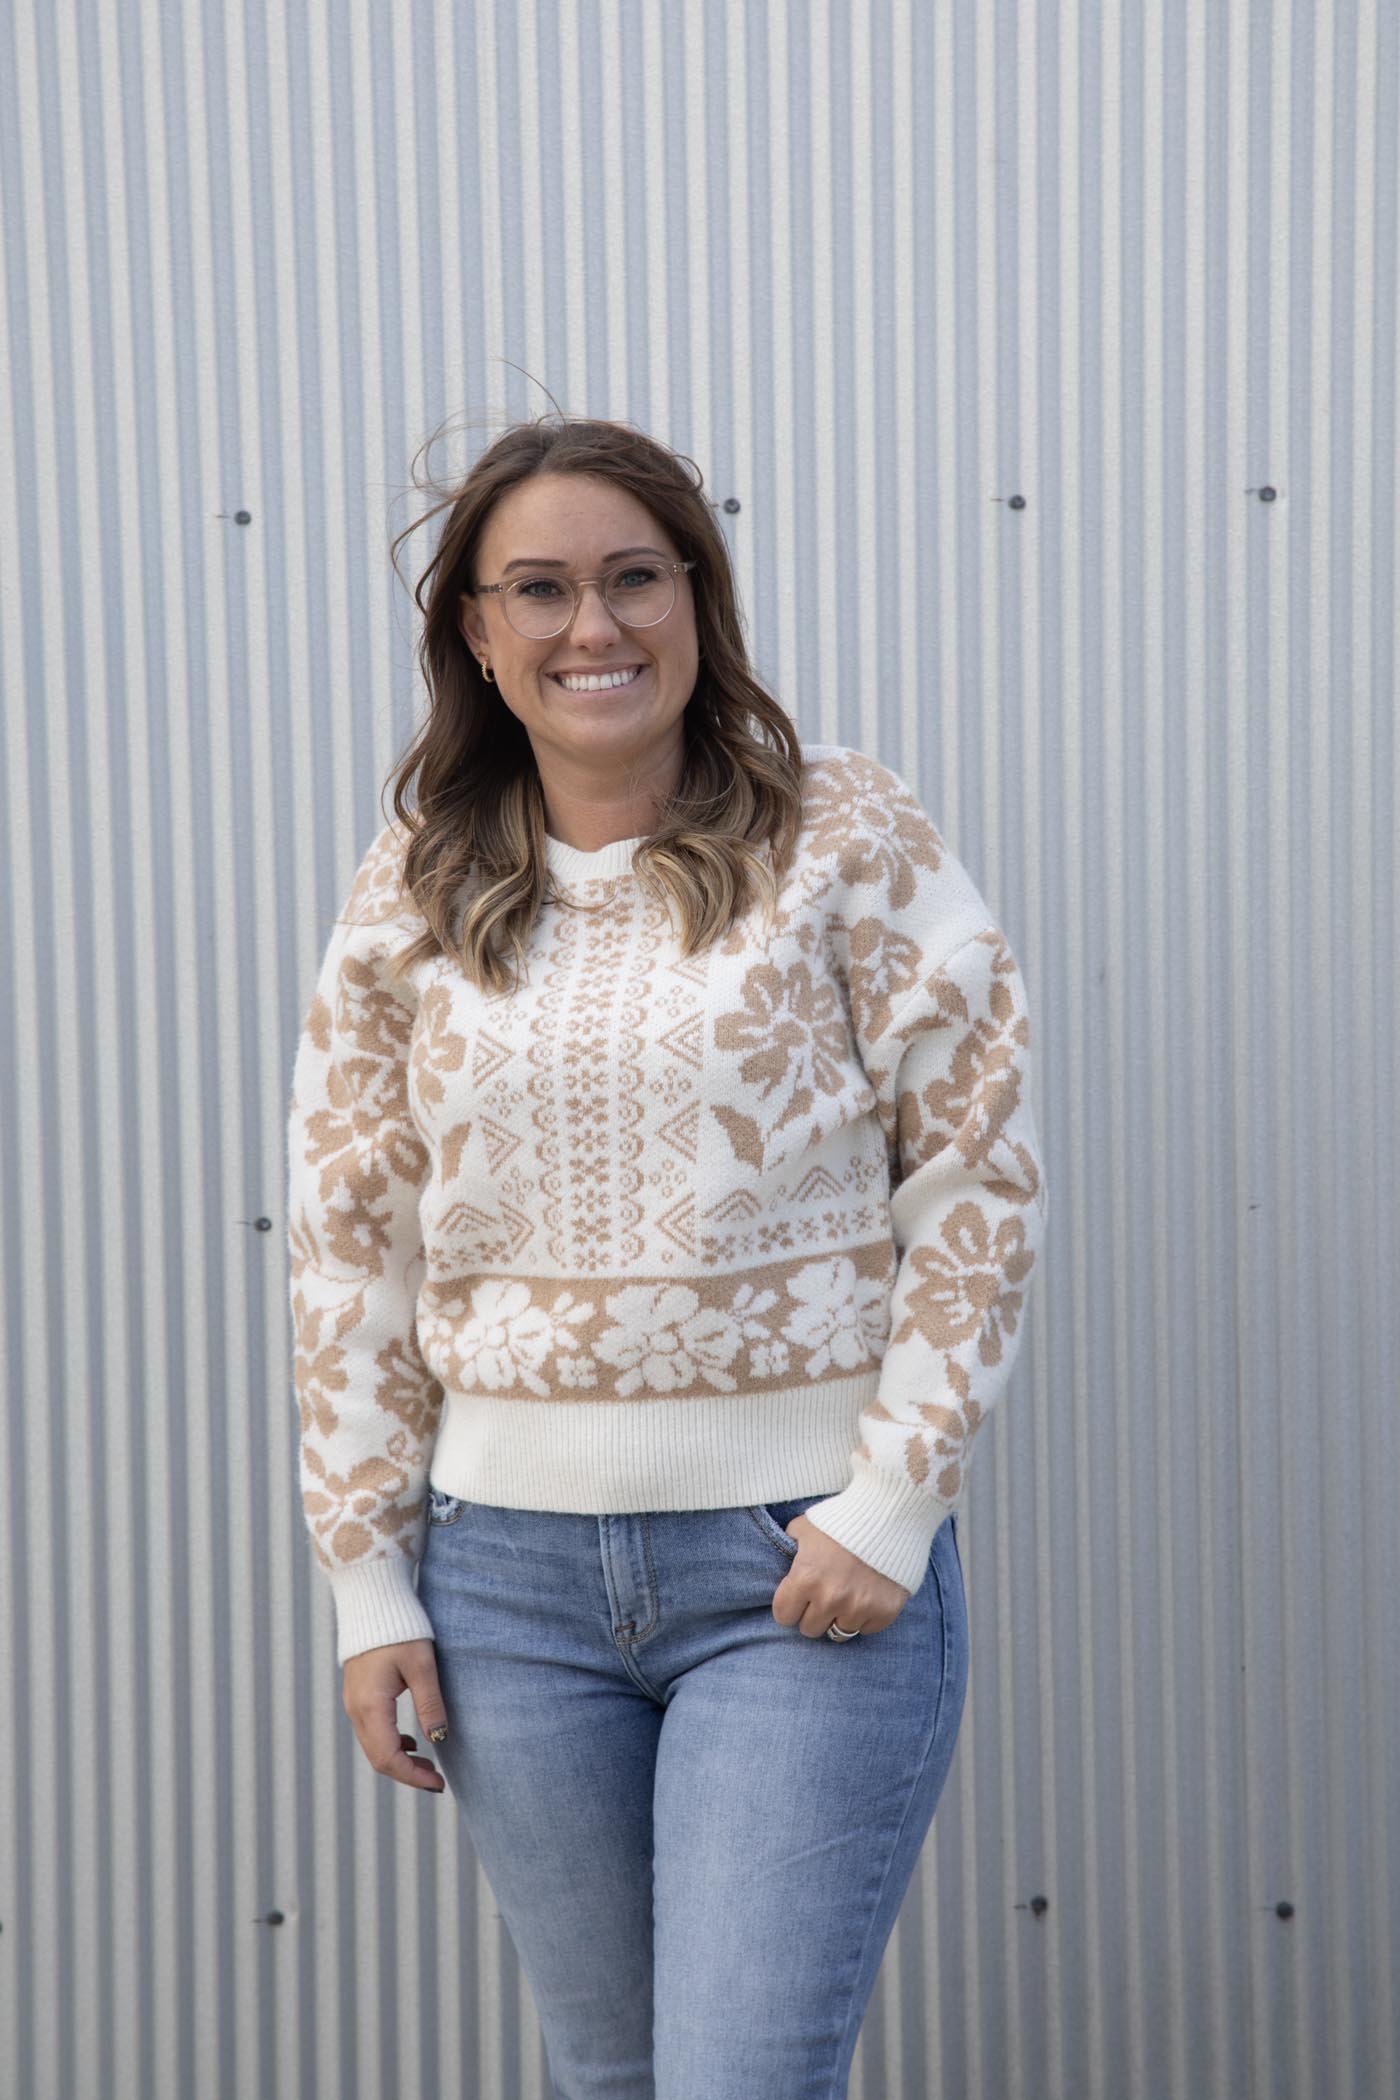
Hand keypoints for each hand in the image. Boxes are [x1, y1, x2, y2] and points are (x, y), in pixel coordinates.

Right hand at [342, 1638, 449, 1792]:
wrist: (372, 1598)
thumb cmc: (400, 1628)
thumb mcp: (422, 1665)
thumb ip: (430, 1704)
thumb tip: (438, 1740)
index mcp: (371, 1705)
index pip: (388, 1757)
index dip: (413, 1777)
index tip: (439, 1785)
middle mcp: (356, 1709)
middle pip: (378, 1758)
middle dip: (407, 1774)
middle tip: (437, 1781)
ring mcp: (353, 1702)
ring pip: (373, 1746)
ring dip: (399, 1760)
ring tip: (428, 1765)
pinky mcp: (357, 1694)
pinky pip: (370, 1731)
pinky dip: (390, 1744)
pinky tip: (411, 1741)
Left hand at [770, 1513, 910, 1638]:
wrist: (888, 1515)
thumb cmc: (840, 1519)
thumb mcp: (804, 1527)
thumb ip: (789, 1548)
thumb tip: (782, 1563)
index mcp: (805, 1578)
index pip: (784, 1616)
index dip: (789, 1606)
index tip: (797, 1598)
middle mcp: (830, 1599)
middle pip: (810, 1629)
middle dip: (813, 1613)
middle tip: (823, 1595)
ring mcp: (859, 1608)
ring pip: (838, 1632)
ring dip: (839, 1616)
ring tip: (846, 1595)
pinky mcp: (884, 1612)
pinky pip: (866, 1629)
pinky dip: (865, 1616)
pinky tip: (866, 1596)